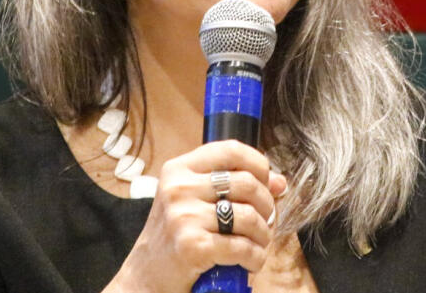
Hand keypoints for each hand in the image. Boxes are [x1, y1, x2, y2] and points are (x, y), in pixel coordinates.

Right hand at [105, 140, 287, 292]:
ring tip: (258, 243)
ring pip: (249, 216)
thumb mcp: (194, 201)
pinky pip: (242, 247)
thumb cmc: (175, 235)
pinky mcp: (193, 246)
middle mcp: (179, 188)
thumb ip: (232, 187)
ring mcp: (184, 217)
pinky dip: (255, 257)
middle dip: (266, 204)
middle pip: (246, 183)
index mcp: (179, 169)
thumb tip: (279, 182)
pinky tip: (250, 261)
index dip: (258, 163)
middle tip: (265, 220)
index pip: (230, 150)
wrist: (146, 275)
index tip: (267, 181)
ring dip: (263, 234)